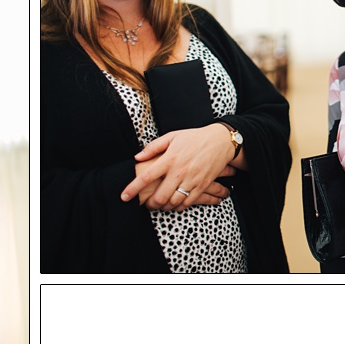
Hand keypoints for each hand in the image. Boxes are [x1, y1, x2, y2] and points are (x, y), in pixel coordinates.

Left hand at [121, 124, 236, 209]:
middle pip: (160, 196)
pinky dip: (178, 206)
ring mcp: (191, 180)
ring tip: (160, 203)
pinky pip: (187, 203)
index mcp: (169, 158)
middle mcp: (179, 171)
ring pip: (173, 202)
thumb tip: (137, 157)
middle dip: (150, 204)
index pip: (147, 176)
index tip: (124, 197)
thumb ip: (153, 147)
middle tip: (147, 204)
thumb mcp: (172, 136)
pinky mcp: (201, 186)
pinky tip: (174, 203)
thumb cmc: (194, 138)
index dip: (133, 188)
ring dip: (164, 207)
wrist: (220, 141)